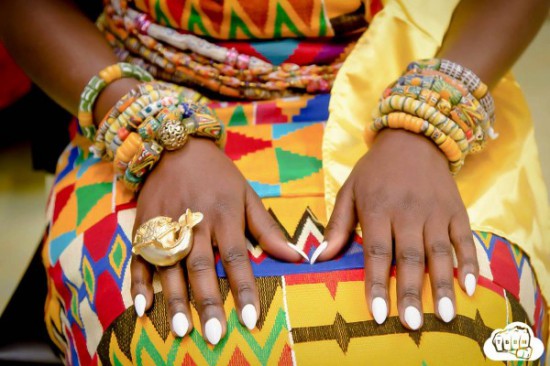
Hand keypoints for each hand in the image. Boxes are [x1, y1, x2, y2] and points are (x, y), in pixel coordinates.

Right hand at [130, 137, 304, 343]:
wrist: (176, 146)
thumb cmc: (218, 174)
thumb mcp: (246, 194)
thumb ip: (266, 228)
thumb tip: (295, 256)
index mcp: (224, 214)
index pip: (236, 257)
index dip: (243, 288)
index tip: (250, 319)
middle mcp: (194, 221)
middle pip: (201, 266)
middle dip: (208, 302)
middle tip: (214, 335)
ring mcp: (165, 224)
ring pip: (170, 266)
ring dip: (175, 298)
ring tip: (180, 329)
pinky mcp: (143, 225)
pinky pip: (140, 257)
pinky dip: (140, 283)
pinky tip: (143, 308)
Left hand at [317, 129, 478, 328]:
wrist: (413, 138)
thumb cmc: (375, 170)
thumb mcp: (349, 190)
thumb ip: (338, 225)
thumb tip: (319, 258)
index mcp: (378, 209)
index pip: (377, 253)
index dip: (377, 284)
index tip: (378, 314)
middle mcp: (408, 212)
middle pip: (409, 258)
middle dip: (410, 292)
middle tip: (413, 325)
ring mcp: (435, 211)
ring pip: (439, 252)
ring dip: (442, 285)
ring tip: (445, 316)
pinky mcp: (457, 210)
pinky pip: (464, 239)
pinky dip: (468, 262)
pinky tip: (469, 287)